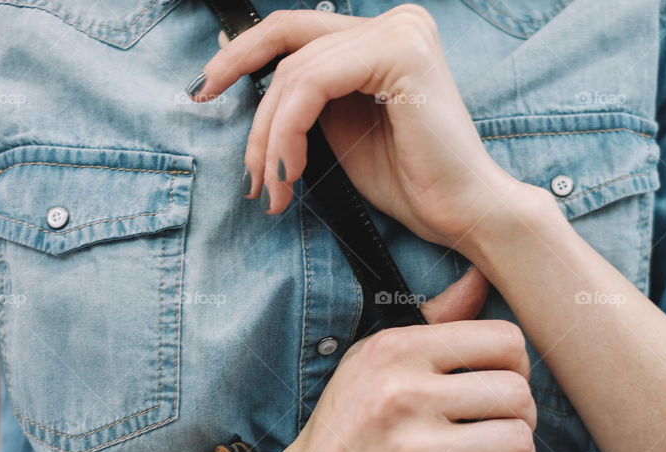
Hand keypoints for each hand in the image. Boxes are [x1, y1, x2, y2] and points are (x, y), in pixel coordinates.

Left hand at [193, 5, 529, 248]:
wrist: (462, 214)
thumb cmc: (409, 181)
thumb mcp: (340, 129)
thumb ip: (305, 97)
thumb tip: (241, 76)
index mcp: (382, 37)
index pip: (295, 32)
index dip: (241, 54)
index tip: (204, 90)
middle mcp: (395, 23)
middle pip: (288, 45)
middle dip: (247, 104)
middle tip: (242, 162)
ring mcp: (400, 32)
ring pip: (295, 72)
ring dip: (269, 137)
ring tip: (272, 185)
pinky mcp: (401, 54)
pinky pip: (313, 84)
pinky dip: (288, 131)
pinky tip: (289, 171)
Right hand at [273, 267, 544, 451]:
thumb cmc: (345, 432)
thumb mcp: (370, 363)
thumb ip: (431, 321)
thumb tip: (480, 278)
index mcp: (393, 352)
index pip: (502, 339)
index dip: (516, 361)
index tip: (502, 379)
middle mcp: (406, 395)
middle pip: (516, 390)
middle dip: (521, 411)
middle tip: (503, 423)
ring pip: (520, 438)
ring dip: (520, 451)